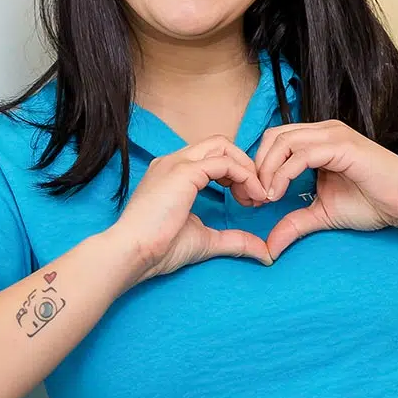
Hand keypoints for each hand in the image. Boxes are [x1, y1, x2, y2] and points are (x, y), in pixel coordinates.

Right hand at [109, 137, 271, 280]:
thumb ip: (234, 240)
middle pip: (220, 144)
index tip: (249, 200)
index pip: (213, 157)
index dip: (236, 173)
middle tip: (256, 196)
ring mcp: (177, 163)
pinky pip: (224, 162)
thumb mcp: (205, 241)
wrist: (133, 253)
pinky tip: (251, 196)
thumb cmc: (159, 248)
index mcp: (174, 174)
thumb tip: (264, 252)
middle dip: (245, 166)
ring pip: (223, 145)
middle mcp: (174, 161)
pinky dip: (244, 175)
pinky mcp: (184, 171)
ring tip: (256, 196)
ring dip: (246, 168)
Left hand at [253, 120, 397, 259]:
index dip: (258, 167)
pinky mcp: (343, 146)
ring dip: (267, 171)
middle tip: (253, 199)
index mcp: (318, 140)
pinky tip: (277, 195)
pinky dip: (283, 174)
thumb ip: (295, 223)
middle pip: (273, 137)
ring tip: (265, 198)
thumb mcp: (323, 214)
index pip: (275, 141)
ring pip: (283, 142)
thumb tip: (269, 247)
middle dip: (256, 167)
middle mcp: (324, 131)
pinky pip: (302, 154)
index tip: (253, 199)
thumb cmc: (374, 203)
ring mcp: (334, 135)